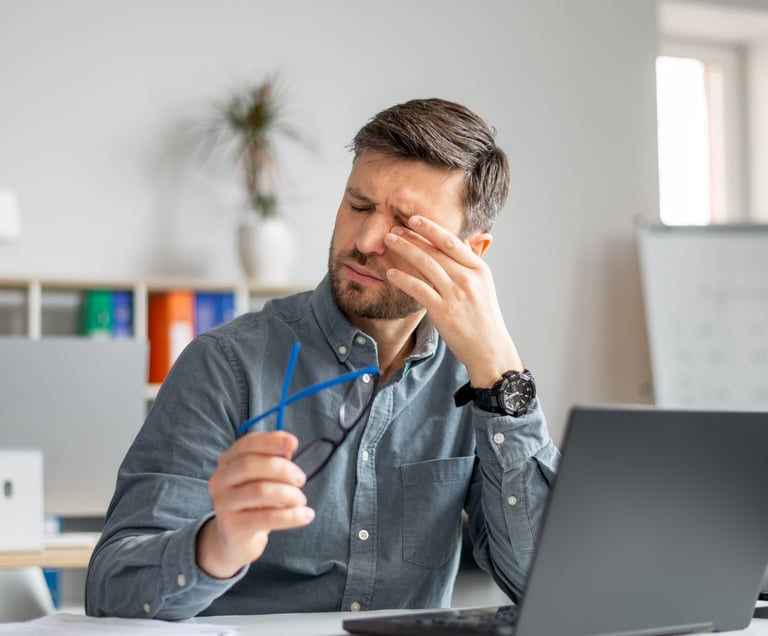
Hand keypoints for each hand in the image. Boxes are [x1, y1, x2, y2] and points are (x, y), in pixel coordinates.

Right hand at [196, 431, 314, 578]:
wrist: (235, 539)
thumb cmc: (254, 502)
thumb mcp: (263, 478)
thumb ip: (275, 461)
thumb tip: (288, 448)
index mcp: (227, 462)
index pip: (247, 444)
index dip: (271, 441)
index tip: (294, 443)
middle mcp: (220, 481)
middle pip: (250, 465)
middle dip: (282, 469)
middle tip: (301, 479)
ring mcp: (223, 504)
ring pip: (260, 491)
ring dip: (289, 494)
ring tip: (301, 500)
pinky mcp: (233, 527)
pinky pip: (267, 518)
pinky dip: (292, 515)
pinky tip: (306, 515)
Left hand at [384, 215, 522, 386]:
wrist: (489, 349)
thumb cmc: (483, 317)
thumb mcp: (483, 285)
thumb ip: (470, 263)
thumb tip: (461, 242)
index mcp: (479, 269)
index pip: (452, 241)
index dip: (431, 228)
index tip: (414, 218)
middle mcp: (468, 279)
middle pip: (435, 250)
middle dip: (412, 236)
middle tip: (393, 228)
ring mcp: (455, 295)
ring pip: (425, 265)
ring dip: (404, 250)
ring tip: (389, 242)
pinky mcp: (443, 312)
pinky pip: (418, 289)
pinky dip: (403, 279)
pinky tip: (391, 273)